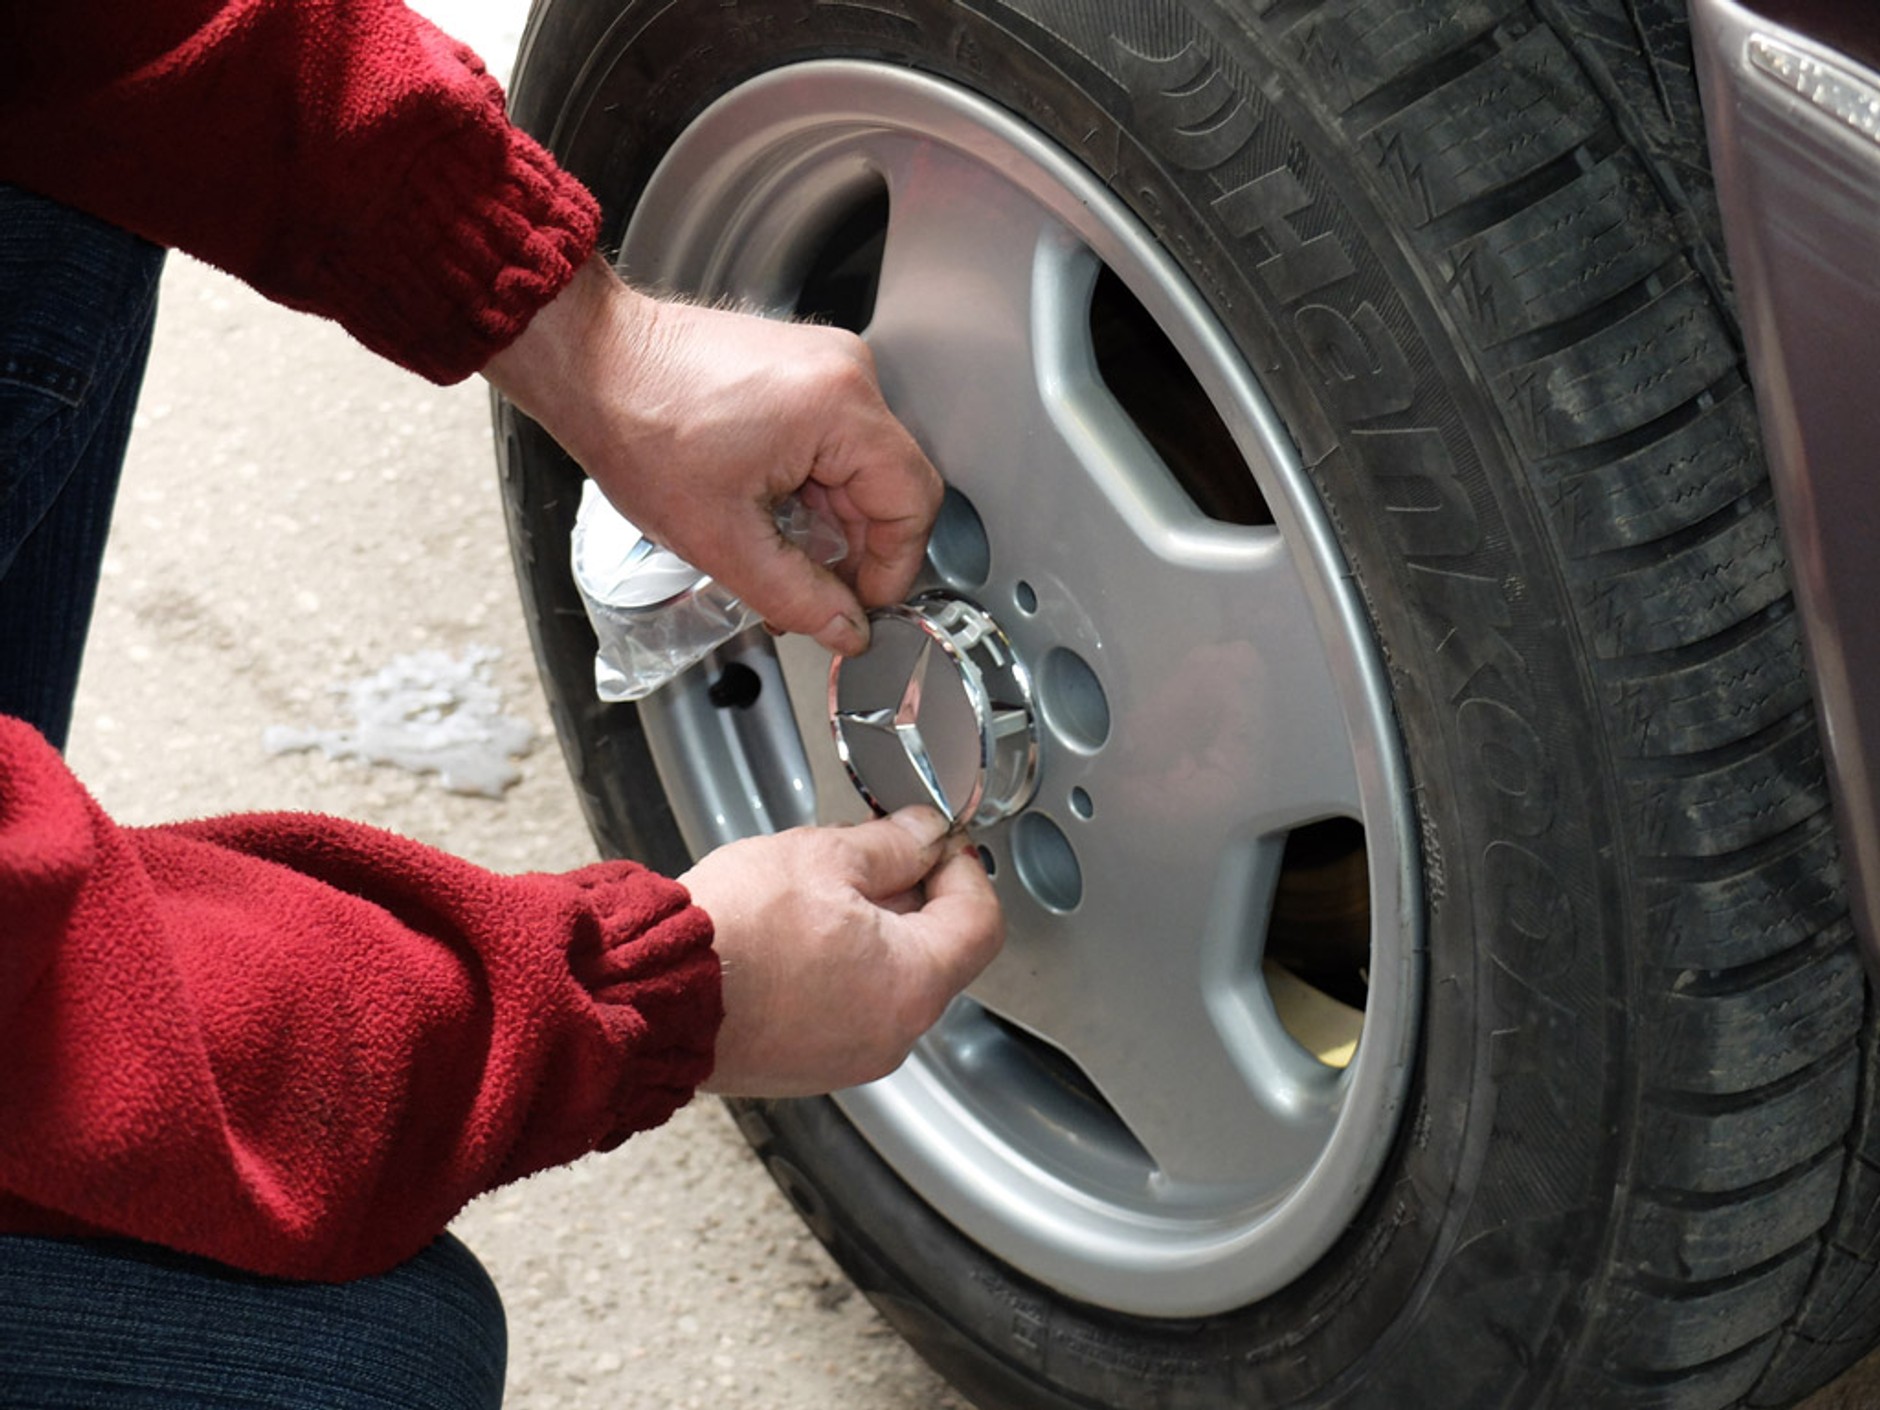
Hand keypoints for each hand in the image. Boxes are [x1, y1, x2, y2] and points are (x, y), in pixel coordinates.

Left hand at [484, 256, 941, 655]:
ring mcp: (826, 365)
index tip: (858, 606)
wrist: (591, 362)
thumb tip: (847, 631)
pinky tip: (766, 513)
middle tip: (807, 592)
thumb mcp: (720, 538)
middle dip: (852, 551)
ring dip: (826, 523)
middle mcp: (847, 373)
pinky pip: (834, 444)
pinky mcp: (803, 369)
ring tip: (771, 551)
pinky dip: (810, 489)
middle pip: (888, 487)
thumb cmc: (639, 425)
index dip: (892, 568)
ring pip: (860, 470)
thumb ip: (796, 595)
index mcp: (841, 406)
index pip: (913, 502)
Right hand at [680, 809, 1004, 1096]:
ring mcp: (847, 1058)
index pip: (981, 921)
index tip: (935, 843)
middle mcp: (891, 1035)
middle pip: (935, 955)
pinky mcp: (804, 1067)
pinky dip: (833, 972)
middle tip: (871, 857)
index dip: (962, 869)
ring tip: (816, 896)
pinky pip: (843, 1011)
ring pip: (886, 984)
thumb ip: (891, 845)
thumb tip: (924, 834)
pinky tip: (790, 939)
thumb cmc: (733, 933)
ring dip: (869, 935)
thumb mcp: (824, 857)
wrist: (651, 992)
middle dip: (911, 898)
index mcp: (913, 984)